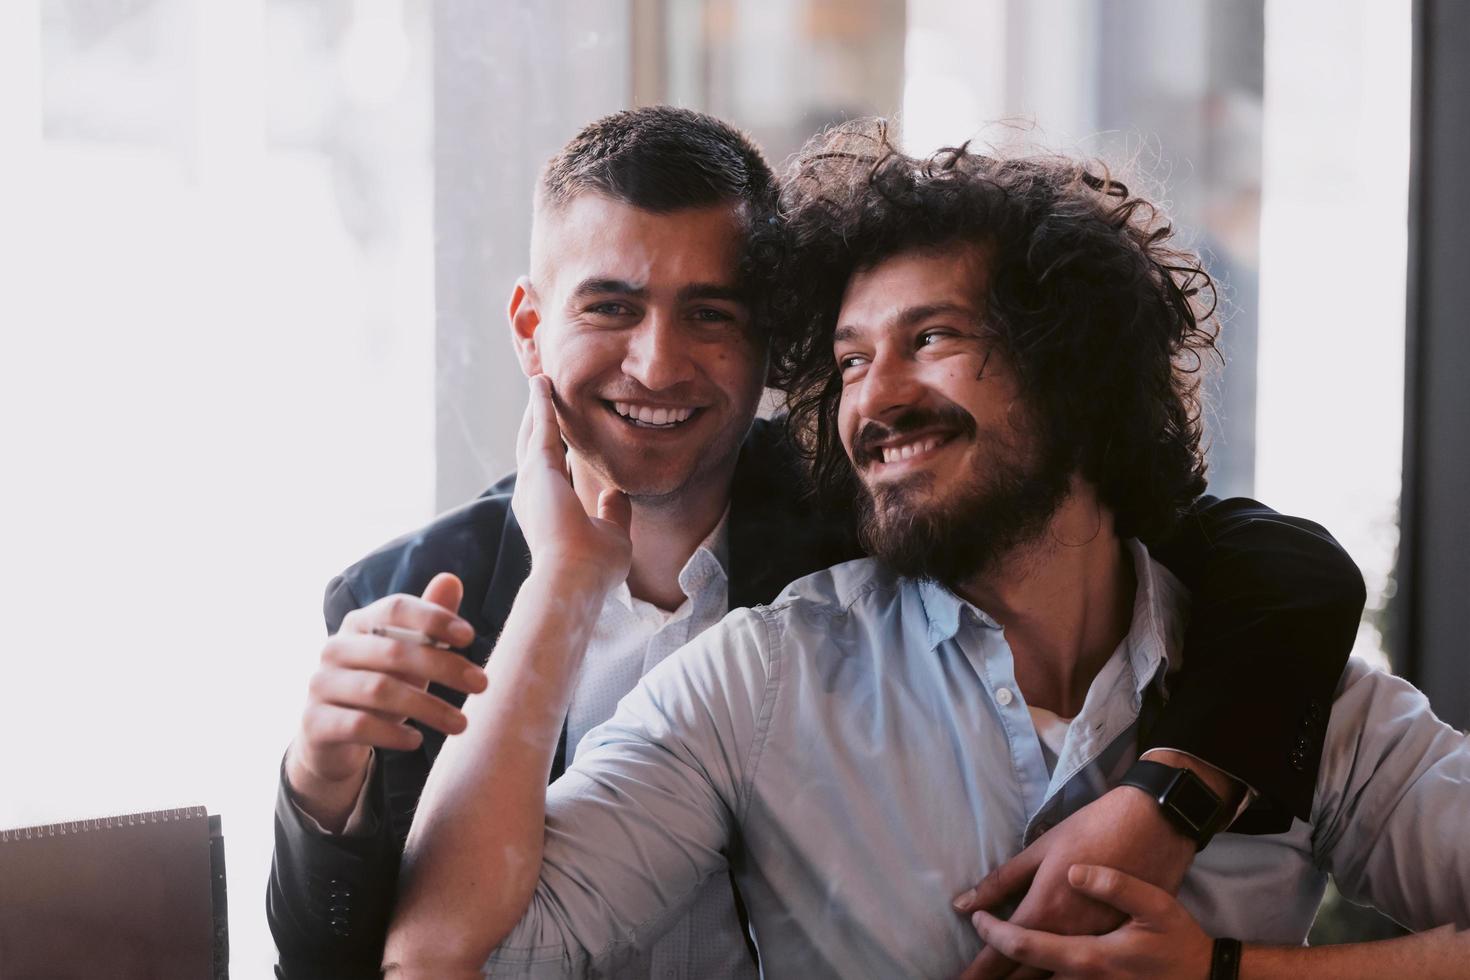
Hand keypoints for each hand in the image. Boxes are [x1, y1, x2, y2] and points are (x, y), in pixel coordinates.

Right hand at [285, 572, 486, 829]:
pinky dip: (392, 733)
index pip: (395, 608)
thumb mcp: (408, 654)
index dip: (433, 618)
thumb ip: (428, 622)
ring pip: (379, 690)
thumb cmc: (379, 684)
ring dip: (428, 707)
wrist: (331, 737)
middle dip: (443, 667)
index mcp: (358, 623)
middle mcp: (334, 648)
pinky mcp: (315, 722)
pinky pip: (358, 725)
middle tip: (482, 684)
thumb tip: (452, 580)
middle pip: (394, 651)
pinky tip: (417, 740)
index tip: (469, 637)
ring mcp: (320, 685)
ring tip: (462, 724)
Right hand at [511, 374, 631, 593]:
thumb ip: (613, 511)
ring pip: (532, 433)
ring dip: (536, 406)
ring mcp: (531, 482)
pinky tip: (543, 383)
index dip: (552, 448)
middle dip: (536, 420)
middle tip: (540, 393)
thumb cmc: (593, 567)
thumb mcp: (613, 534)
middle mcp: (533, 494)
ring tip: (539, 380)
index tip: (557, 430)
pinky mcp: (538, 470)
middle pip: (532, 446)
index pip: (551, 471)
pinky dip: (540, 404)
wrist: (575, 578)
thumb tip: (616, 492)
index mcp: (548, 510)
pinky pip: (540, 427)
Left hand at [952, 786, 1196, 978]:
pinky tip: (1045, 976)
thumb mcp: (1045, 848)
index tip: (961, 977)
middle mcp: (1073, 940)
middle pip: (1026, 976)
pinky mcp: (1122, 947)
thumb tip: (963, 904)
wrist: (1158, 825)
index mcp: (1049, 913)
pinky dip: (1056, 979)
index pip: (1006, 951)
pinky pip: (1081, 977)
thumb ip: (1003, 880)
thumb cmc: (1097, 829)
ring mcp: (1102, 948)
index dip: (980, 968)